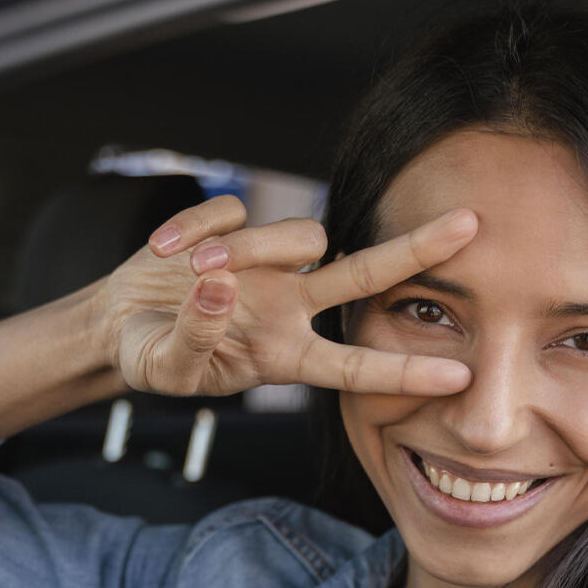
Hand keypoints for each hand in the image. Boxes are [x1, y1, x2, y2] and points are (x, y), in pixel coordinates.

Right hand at [96, 194, 476, 397]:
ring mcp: (266, 265)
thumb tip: (216, 287)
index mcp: (284, 356)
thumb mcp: (166, 369)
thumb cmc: (154, 356)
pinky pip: (234, 211)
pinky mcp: (234, 227)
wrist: (117, 322)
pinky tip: (165, 249)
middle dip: (416, 250)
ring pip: (299, 237)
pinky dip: (198, 226)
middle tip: (471, 225)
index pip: (355, 367)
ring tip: (192, 268)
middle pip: (365, 275)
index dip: (405, 372)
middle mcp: (289, 307)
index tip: (460, 376)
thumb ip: (192, 338)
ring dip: (251, 247)